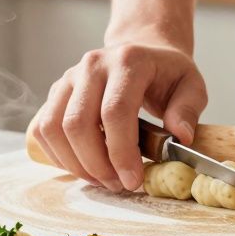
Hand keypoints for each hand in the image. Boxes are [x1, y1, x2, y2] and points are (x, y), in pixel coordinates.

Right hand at [30, 42, 206, 192]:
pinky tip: (84, 166)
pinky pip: (43, 129)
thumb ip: (188, 110)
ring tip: (103, 179)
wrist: (141, 51)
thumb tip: (181, 137)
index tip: (133, 180)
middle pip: (78, 123)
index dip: (121, 152)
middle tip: (119, 184)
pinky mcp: (55, 92)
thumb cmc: (165, 73)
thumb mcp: (192, 85)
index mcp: (128, 61)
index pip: (115, 111)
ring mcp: (68, 77)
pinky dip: (59, 156)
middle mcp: (92, 65)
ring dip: (75, 164)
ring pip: (53, 128)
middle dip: (96, 164)